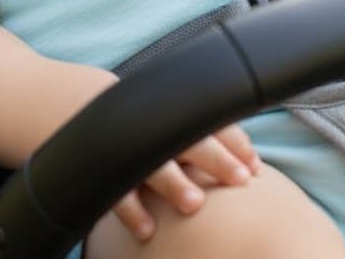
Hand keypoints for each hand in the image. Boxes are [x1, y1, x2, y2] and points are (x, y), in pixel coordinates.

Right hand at [112, 123, 260, 241]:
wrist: (89, 112)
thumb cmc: (148, 125)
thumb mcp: (176, 120)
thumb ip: (210, 132)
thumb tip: (251, 155)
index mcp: (177, 117)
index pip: (211, 123)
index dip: (235, 143)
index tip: (255, 167)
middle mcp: (157, 133)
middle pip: (190, 141)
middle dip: (216, 159)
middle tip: (241, 179)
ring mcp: (132, 153)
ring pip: (155, 166)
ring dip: (175, 184)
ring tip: (195, 204)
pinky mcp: (107, 175)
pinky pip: (118, 194)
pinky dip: (132, 212)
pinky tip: (149, 231)